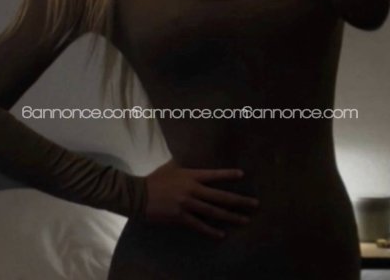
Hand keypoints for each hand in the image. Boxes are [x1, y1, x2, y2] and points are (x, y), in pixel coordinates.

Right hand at [144, 159, 259, 238]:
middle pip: (220, 196)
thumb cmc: (155, 179)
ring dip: (231, 217)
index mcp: (190, 175)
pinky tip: (222, 235)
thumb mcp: (171, 167)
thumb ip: (184, 167)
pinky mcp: (180, 218)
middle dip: (239, 201)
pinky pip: (199, 226)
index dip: (228, 174)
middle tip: (255, 204)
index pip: (213, 174)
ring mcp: (187, 204)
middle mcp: (192, 189)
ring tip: (245, 220)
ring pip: (214, 212)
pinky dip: (211, 231)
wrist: (139, 195)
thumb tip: (190, 159)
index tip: (242, 174)